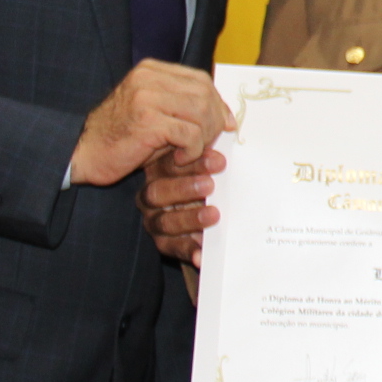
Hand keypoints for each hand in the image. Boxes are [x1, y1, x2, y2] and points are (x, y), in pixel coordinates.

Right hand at [71, 61, 235, 188]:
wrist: (83, 152)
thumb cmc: (121, 138)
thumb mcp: (154, 112)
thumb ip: (183, 105)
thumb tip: (226, 116)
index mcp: (150, 70)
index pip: (200, 79)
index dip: (218, 102)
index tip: (225, 124)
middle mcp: (148, 78)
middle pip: (204, 93)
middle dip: (214, 121)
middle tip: (209, 143)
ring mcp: (147, 97)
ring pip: (201, 112)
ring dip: (203, 138)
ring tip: (190, 152)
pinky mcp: (148, 121)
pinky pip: (190, 134)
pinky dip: (192, 150)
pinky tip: (179, 158)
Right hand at [139, 144, 227, 263]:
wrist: (203, 221)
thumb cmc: (205, 184)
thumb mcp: (206, 168)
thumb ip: (211, 155)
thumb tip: (230, 127)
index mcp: (160, 172)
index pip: (169, 164)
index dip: (193, 162)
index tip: (219, 161)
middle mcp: (152, 196)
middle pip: (158, 192)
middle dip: (185, 187)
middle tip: (210, 185)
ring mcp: (155, 221)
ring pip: (164, 221)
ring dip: (188, 218)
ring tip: (212, 215)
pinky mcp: (163, 243)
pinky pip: (172, 248)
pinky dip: (188, 250)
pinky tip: (202, 253)